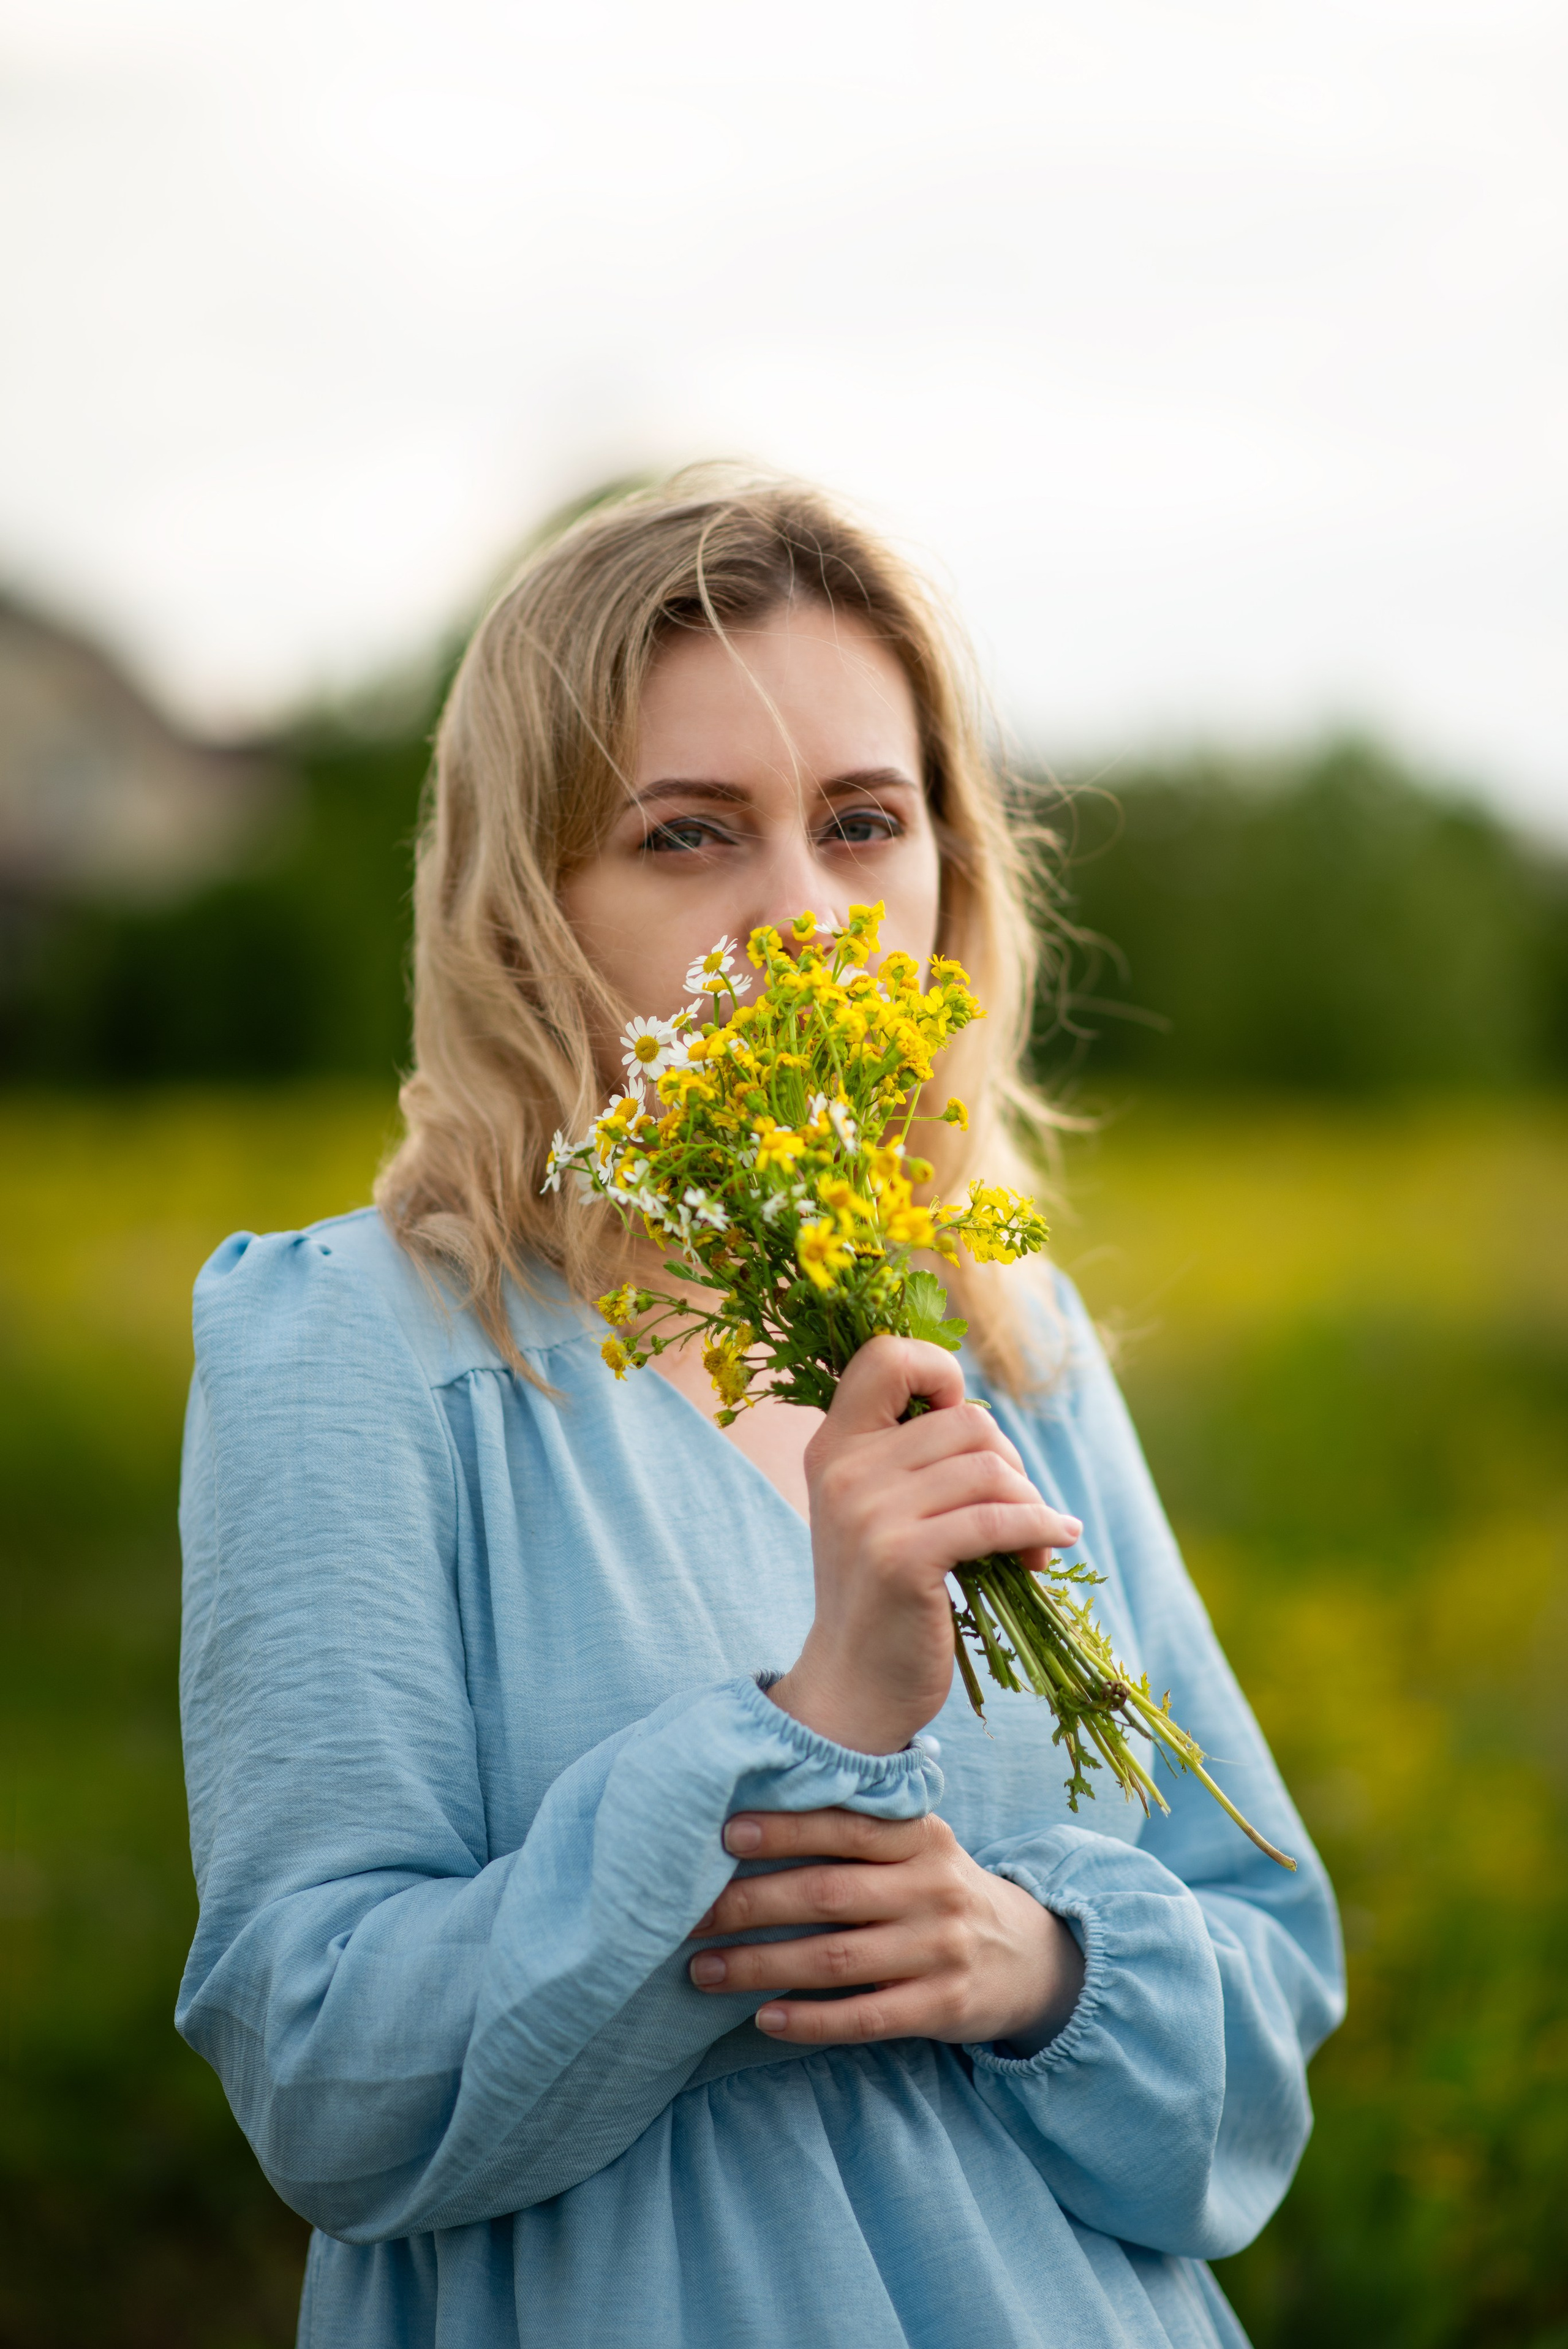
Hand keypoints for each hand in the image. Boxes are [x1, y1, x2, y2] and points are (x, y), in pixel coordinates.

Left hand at [688, 1807, 1085, 2051]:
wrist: (1026, 1955)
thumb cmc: (937, 1890)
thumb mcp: (917, 1847)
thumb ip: (858, 1830)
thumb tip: (753, 1818)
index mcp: (922, 1836)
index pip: (847, 1825)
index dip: (786, 1828)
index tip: (725, 1832)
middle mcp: (933, 1888)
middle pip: (827, 1894)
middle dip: (751, 1904)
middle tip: (688, 1914)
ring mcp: (940, 1950)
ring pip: (835, 1959)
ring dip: (761, 1966)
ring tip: (703, 1970)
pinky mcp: (942, 2007)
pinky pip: (865, 2017)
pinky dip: (810, 2019)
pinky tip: (763, 2018)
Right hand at [768, 1335, 1081, 1753]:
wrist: (854, 1686)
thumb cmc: (883, 1596)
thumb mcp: (877, 1509)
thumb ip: (908, 1456)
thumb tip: (984, 1420)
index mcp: (833, 1445)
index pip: (885, 1356)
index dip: (939, 1371)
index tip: (965, 1424)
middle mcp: (843, 1468)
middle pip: (967, 1421)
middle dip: (1012, 1463)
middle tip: (1020, 1510)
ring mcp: (868, 1512)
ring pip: (990, 1468)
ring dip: (1031, 1504)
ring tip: (1034, 1544)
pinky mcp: (903, 1558)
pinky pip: (998, 1520)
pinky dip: (1039, 1529)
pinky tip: (1056, 1544)